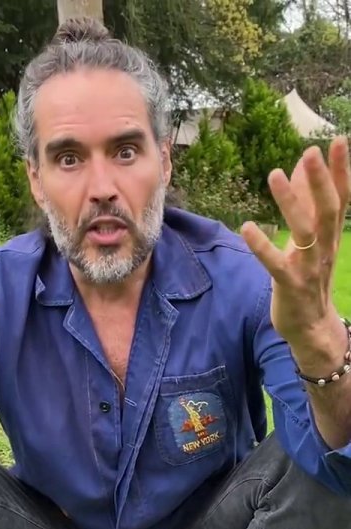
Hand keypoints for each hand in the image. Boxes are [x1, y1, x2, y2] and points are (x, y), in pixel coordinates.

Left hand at [240, 136, 349, 345]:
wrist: (312, 327)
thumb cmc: (309, 276)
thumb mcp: (313, 239)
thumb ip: (308, 203)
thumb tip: (302, 166)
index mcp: (331, 235)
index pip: (342, 198)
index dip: (342, 170)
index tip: (339, 140)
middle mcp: (325, 248)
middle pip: (327, 210)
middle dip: (321, 181)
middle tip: (310, 152)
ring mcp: (309, 267)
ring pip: (304, 231)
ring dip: (290, 203)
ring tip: (275, 174)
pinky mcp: (290, 285)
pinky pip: (276, 264)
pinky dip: (262, 246)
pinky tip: (247, 227)